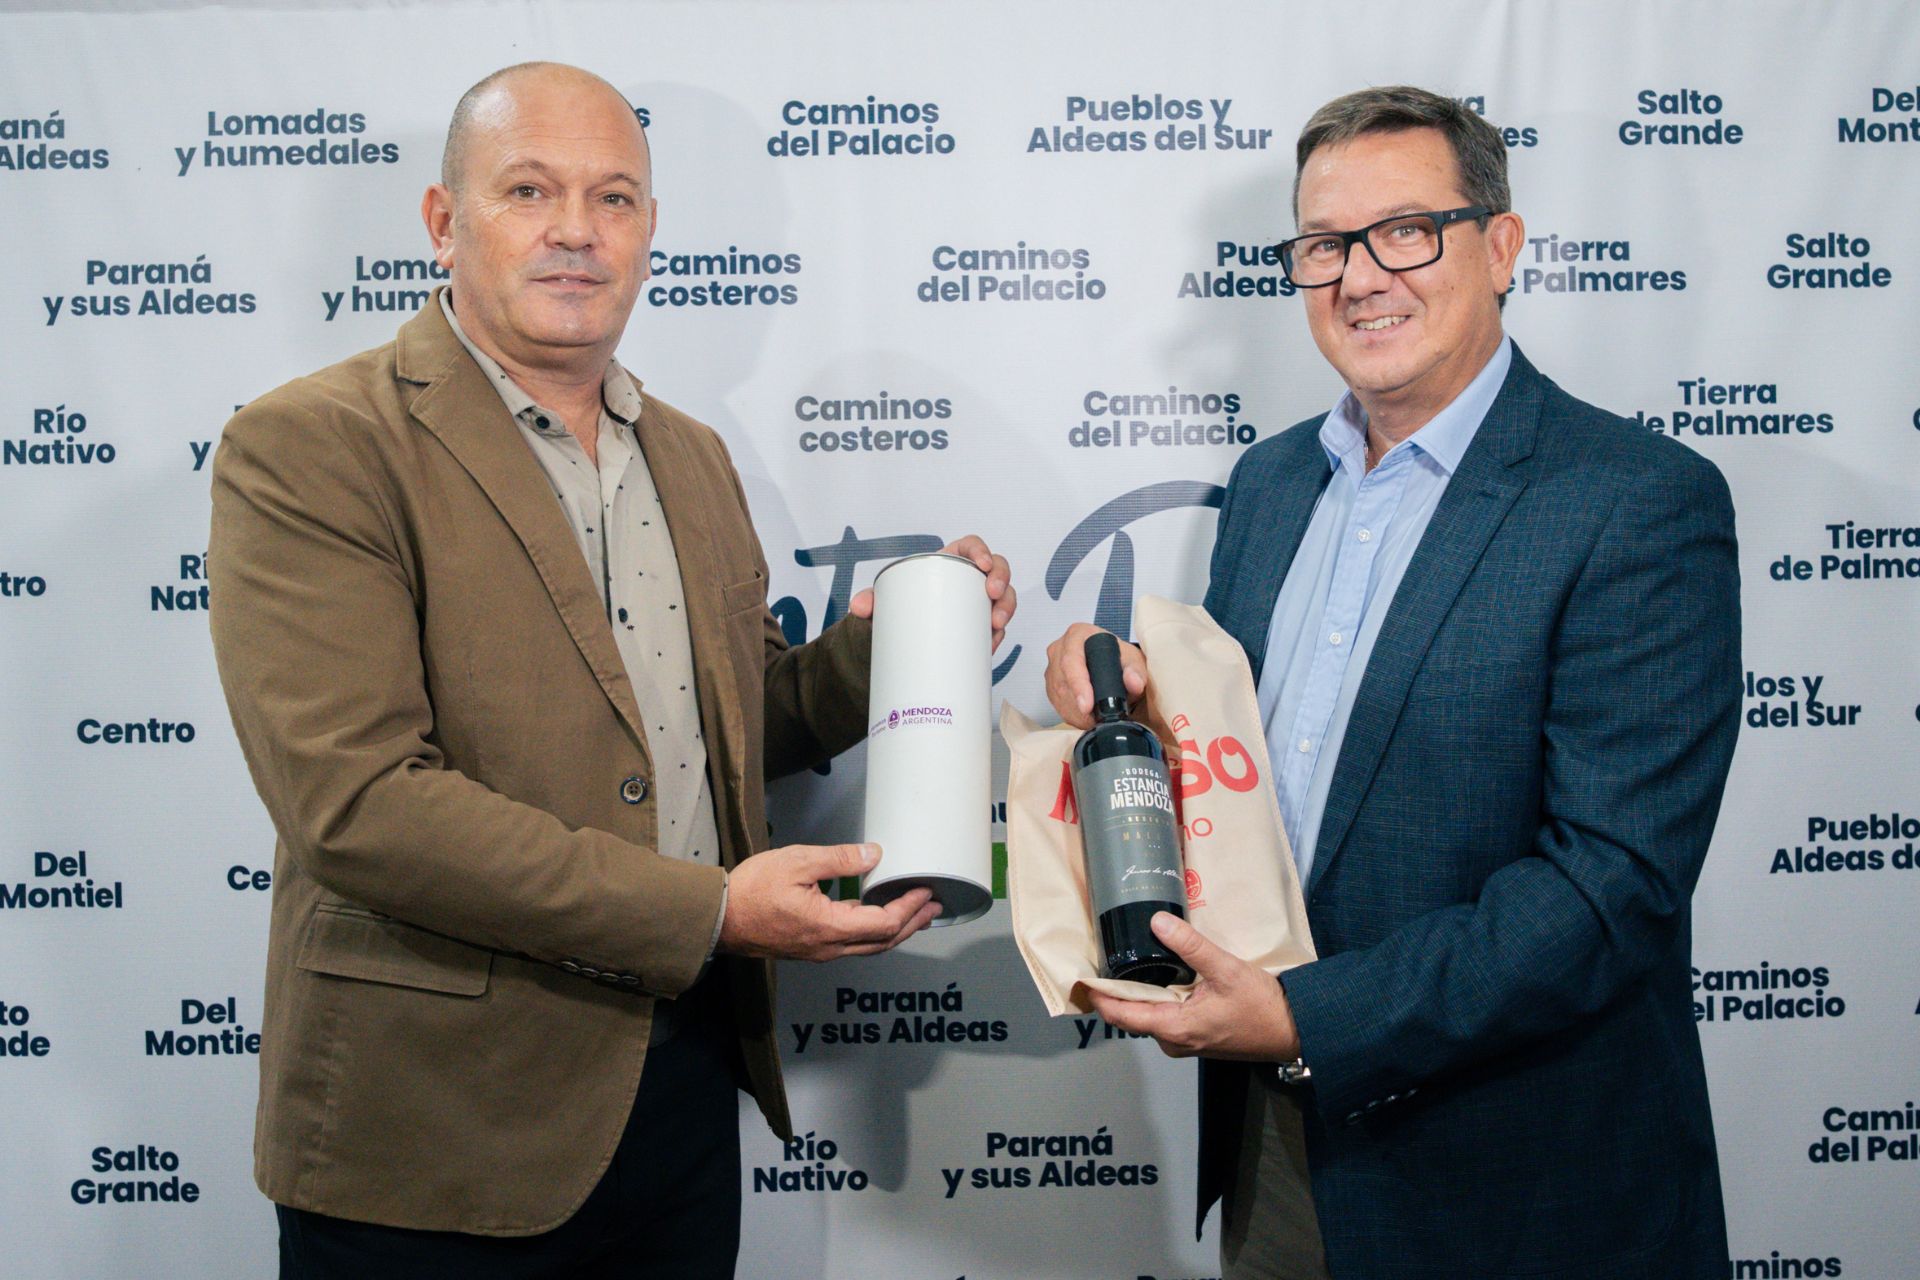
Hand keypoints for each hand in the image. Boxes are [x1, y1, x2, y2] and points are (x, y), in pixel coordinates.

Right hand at [718, 842, 940, 961]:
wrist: (718, 917)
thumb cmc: (751, 891)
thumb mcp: (797, 862)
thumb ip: (838, 859)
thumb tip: (872, 855)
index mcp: (829, 927)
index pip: (884, 923)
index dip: (909, 908)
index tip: (925, 891)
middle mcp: (829, 947)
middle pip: (883, 941)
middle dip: (912, 923)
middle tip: (933, 907)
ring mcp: (819, 950)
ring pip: (868, 946)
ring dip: (895, 929)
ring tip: (914, 913)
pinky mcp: (810, 947)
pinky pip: (850, 943)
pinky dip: (872, 930)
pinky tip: (874, 914)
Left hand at [849, 534, 1017, 651]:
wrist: (899, 637)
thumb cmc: (899, 605)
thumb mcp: (885, 599)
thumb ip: (870, 600)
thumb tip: (858, 606)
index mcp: (950, 562)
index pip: (972, 546)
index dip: (983, 551)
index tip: (982, 564)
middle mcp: (969, 580)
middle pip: (997, 571)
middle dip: (1002, 581)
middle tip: (992, 596)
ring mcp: (978, 604)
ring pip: (1004, 599)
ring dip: (1006, 609)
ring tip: (995, 625)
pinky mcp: (980, 628)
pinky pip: (997, 628)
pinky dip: (997, 635)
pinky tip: (991, 644)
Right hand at [1043, 623, 1147, 729]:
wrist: (1111, 661)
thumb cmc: (1117, 655)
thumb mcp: (1132, 658)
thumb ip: (1136, 670)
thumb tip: (1134, 683)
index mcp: (1077, 635)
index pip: (1071, 660)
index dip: (1078, 685)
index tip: (1087, 705)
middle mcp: (1060, 649)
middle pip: (1062, 681)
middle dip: (1077, 706)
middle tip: (1094, 720)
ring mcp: (1052, 667)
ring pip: (1057, 695)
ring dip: (1074, 713)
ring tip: (1093, 720)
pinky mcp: (1050, 684)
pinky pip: (1055, 703)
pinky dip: (1070, 715)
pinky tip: (1084, 718)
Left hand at [1088, 913, 1300, 1061]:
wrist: (1293, 1030)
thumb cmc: (1263, 1008)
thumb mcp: (1226, 970)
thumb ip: (1191, 946)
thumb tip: (1158, 922)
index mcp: (1174, 1028)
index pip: (1121, 1014)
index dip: (1098, 996)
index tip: (1080, 977)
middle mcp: (1174, 1040)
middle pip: (1131, 1015)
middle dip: (1114, 991)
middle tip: (1102, 960)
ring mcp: (1185, 1041)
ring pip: (1148, 1016)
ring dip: (1137, 994)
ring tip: (1126, 963)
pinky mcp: (1196, 1037)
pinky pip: (1165, 1017)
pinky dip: (1156, 999)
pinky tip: (1159, 977)